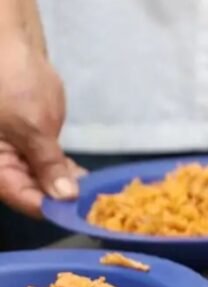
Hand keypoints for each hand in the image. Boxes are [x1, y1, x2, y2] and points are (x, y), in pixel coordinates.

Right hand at [0, 36, 78, 216]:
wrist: (12, 47)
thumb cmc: (12, 83)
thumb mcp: (31, 126)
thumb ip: (48, 164)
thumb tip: (64, 198)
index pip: (20, 196)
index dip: (50, 208)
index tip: (80, 213)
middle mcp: (1, 163)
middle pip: (31, 193)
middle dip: (62, 200)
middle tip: (94, 207)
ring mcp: (14, 154)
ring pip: (41, 181)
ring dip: (67, 188)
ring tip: (95, 196)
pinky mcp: (30, 144)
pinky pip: (46, 166)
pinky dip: (65, 173)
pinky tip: (86, 180)